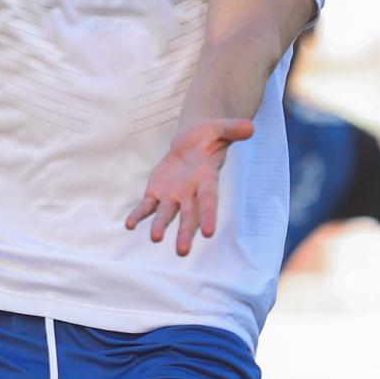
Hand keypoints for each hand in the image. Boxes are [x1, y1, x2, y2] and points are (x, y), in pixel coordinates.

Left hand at [125, 118, 253, 255]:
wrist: (193, 143)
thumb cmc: (209, 136)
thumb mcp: (220, 128)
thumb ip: (233, 129)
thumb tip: (251, 127)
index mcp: (206, 179)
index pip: (208, 200)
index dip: (209, 216)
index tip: (209, 234)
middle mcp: (190, 193)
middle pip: (188, 215)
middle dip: (185, 232)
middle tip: (182, 251)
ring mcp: (173, 195)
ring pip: (166, 214)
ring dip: (160, 226)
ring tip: (155, 238)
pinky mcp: (157, 193)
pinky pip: (147, 206)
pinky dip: (139, 215)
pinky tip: (129, 224)